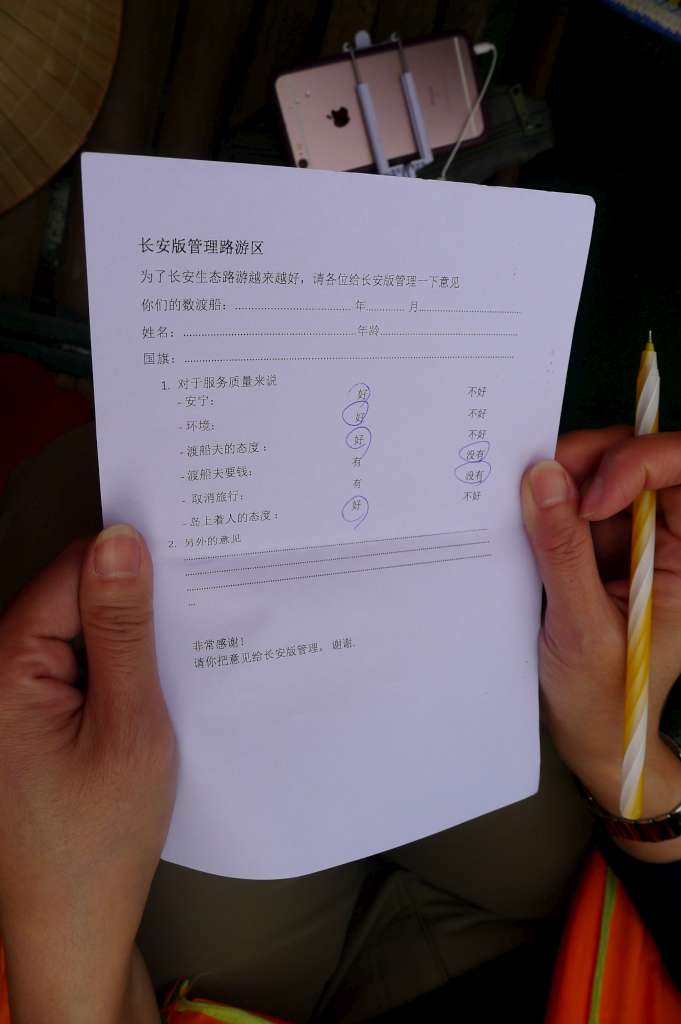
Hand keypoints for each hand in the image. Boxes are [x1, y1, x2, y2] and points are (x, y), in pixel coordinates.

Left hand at [0, 525, 176, 1021]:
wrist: (73, 927)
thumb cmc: (100, 839)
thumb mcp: (129, 725)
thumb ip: (122, 629)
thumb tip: (120, 541)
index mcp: (2, 670)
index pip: (70, 574)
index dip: (130, 570)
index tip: (187, 574)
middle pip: (68, 599)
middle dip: (129, 610)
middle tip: (188, 637)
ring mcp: (4, 701)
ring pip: (73, 633)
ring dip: (122, 646)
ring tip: (169, 677)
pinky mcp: (20, 721)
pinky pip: (68, 668)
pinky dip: (108, 673)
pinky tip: (144, 700)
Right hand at [521, 428, 680, 861]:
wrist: (593, 736)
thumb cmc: (605, 698)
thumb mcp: (582, 627)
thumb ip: (564, 550)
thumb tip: (544, 478)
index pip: (680, 474)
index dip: (639, 465)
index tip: (588, 496)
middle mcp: (665, 540)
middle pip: (637, 463)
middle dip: (588, 466)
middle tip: (537, 488)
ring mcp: (629, 541)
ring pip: (600, 477)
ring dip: (559, 485)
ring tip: (523, 516)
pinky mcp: (596, 547)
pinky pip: (572, 504)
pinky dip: (544, 506)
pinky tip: (522, 527)